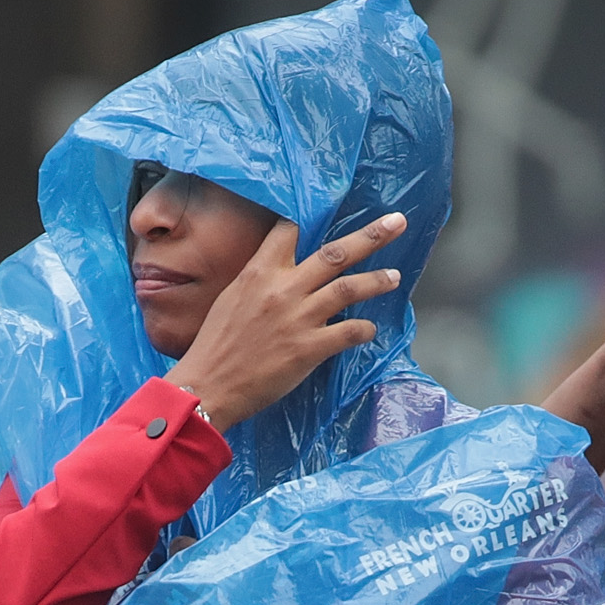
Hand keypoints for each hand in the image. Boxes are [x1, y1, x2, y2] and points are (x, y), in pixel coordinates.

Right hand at [164, 213, 407, 426]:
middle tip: (397, 221)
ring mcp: (299, 318)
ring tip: (394, 277)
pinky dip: (364, 329)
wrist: (207, 386)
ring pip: (349, 288)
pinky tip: (369, 330)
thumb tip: (278, 276)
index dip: (306, 223)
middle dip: (371, 236)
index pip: (288, 231)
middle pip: (336, 253)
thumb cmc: (214, 346)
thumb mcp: (229, 299)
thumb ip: (257, 282)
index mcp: (258, 272)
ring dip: (376, 280)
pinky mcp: (309, 348)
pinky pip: (349, 332)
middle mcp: (283, 289)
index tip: (325, 218)